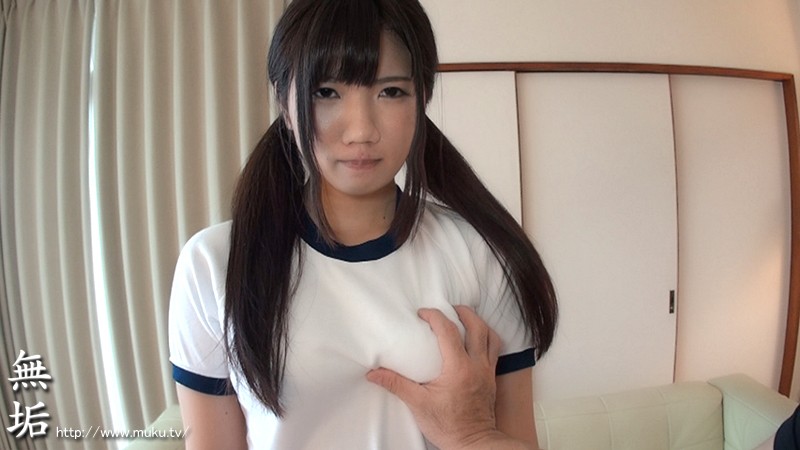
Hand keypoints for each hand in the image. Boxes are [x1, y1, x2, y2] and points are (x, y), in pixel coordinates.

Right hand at [367, 305, 512, 449]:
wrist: (473, 443)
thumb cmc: (448, 426)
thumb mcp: (418, 404)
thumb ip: (396, 384)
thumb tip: (373, 373)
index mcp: (458, 368)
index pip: (448, 331)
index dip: (435, 316)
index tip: (423, 313)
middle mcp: (477, 365)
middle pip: (477, 326)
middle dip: (463, 312)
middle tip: (448, 308)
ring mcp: (487, 371)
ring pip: (491, 336)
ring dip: (478, 323)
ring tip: (464, 319)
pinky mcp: (491, 379)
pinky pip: (494, 351)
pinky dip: (487, 339)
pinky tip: (476, 341)